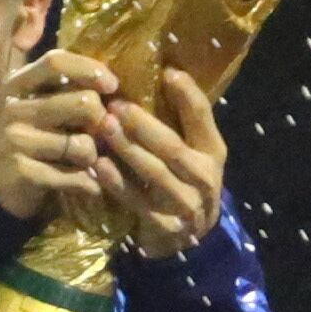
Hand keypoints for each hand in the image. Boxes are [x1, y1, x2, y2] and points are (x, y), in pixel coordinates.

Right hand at [0, 47, 117, 221]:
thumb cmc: (25, 138)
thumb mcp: (29, 101)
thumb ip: (52, 77)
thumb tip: (70, 45)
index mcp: (17, 85)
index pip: (56, 61)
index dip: (89, 69)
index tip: (112, 85)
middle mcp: (14, 109)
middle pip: (82, 103)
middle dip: (102, 121)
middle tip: (102, 134)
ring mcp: (16, 141)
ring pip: (82, 144)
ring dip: (93, 157)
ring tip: (87, 162)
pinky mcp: (23, 172)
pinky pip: (75, 176)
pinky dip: (88, 184)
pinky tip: (87, 185)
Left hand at [94, 71, 226, 259]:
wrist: (188, 239)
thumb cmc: (182, 181)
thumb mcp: (191, 152)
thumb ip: (178, 122)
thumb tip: (157, 74)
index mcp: (213, 151)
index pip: (203, 117)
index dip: (187, 94)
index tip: (167, 72)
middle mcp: (204, 177)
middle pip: (172, 146)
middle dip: (143, 124)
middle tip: (116, 104)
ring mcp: (186, 203)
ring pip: (154, 172)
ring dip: (127, 148)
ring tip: (104, 127)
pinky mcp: (165, 225)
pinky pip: (137, 200)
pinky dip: (116, 182)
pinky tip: (97, 165)